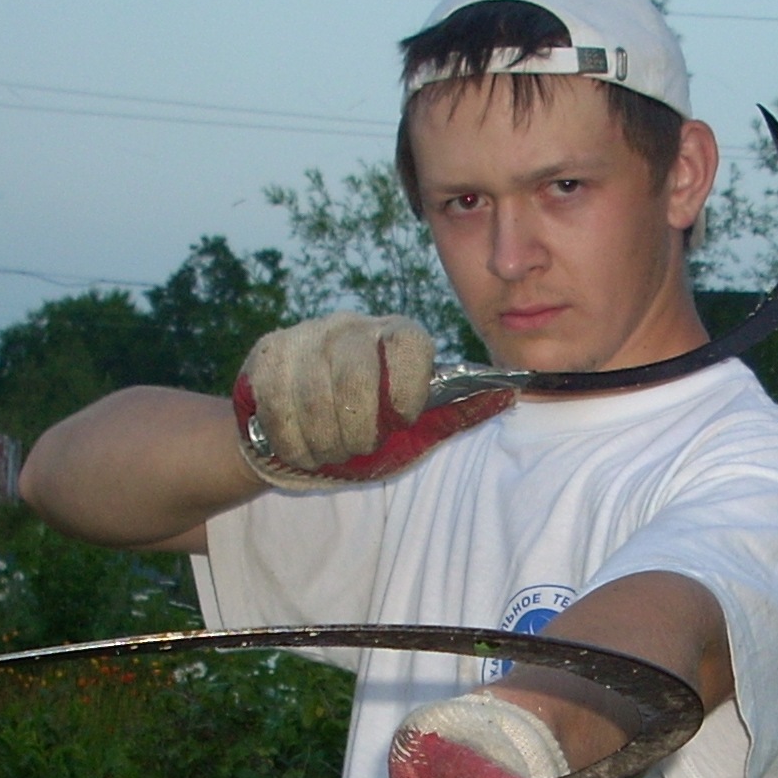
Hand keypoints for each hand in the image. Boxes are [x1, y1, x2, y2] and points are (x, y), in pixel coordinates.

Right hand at [232, 312, 512, 488]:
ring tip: (329, 452)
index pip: (406, 343)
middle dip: (357, 428)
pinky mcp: (268, 352)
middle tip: (357, 447)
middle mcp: (350, 325)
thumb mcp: (414, 429)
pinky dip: (290, 438)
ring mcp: (305, 335)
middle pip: (354, 373)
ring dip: (322, 441)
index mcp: (395, 334)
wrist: (296, 432)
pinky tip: (299, 447)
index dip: (406, 386)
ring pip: (312, 394)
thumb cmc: (365, 430)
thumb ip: (455, 413)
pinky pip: (276, 402)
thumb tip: (510, 397)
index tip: (402, 418)